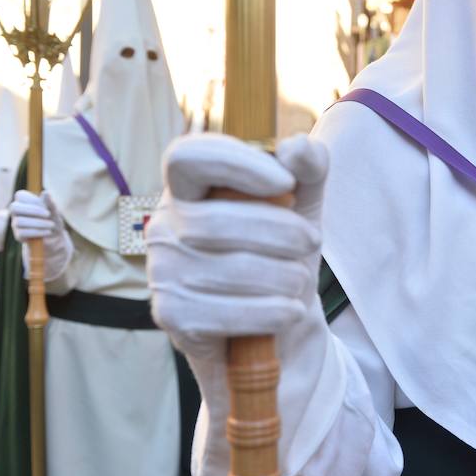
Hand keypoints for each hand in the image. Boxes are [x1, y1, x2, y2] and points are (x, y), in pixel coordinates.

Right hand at [9, 190, 73, 279]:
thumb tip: (46, 192)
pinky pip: (22, 233)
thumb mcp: (54, 212)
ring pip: (19, 221)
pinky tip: (48, 232)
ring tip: (52, 225)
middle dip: (32, 211)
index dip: (33, 200)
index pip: (20, 196)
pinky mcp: (18, 235)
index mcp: (23, 201)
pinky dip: (37, 232)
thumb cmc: (53, 220)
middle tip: (48, 214)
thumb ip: (50, 203)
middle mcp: (16, 212)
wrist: (55, 238)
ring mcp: (15, 223)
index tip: (47, 206)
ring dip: (38, 223)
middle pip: (14, 207)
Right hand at [147, 132, 328, 364]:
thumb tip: (298, 145)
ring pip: (230, 270)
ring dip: (283, 276)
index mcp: (189, 189)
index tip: (286, 182)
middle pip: (217, 222)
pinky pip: (229, 312)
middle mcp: (164, 226)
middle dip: (280, 231)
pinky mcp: (173, 317)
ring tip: (299, 281)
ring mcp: (163, 273)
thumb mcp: (303, 210)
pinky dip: (273, 312)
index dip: (236, 164)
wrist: (277, 329)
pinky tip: (291, 311)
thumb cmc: (282, 258)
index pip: (188, 157)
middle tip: (312, 241)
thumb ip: (308, 172)